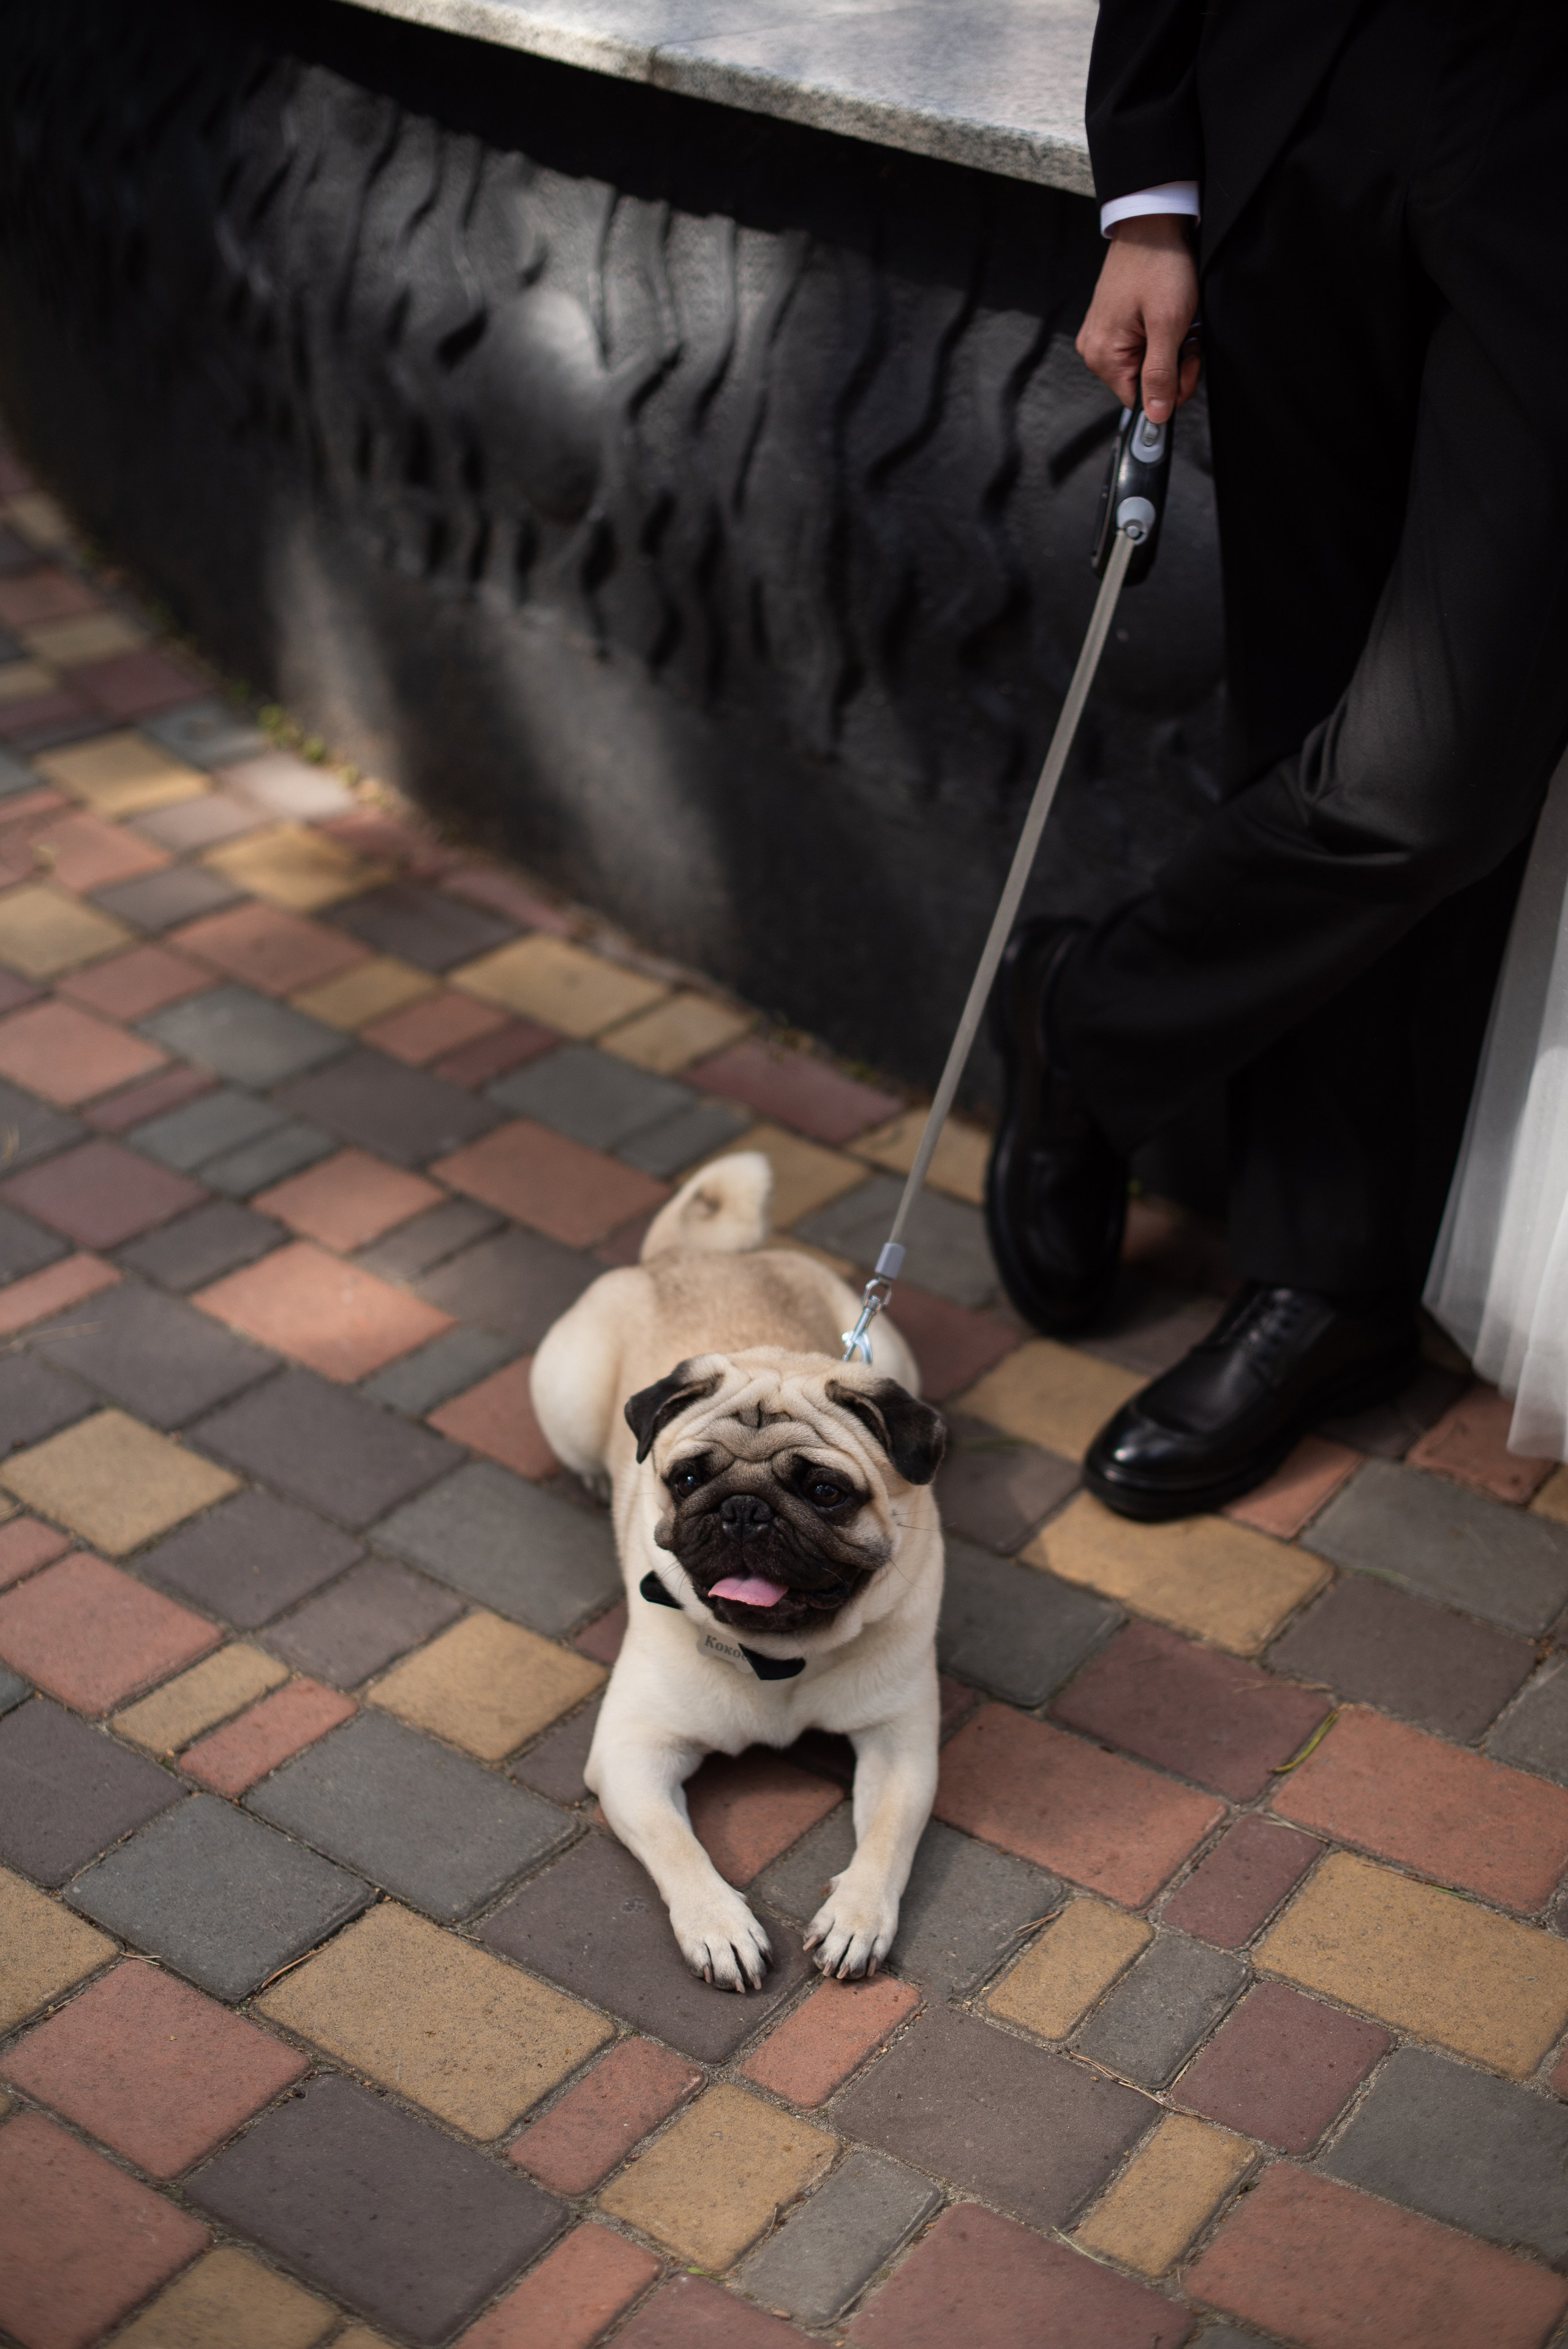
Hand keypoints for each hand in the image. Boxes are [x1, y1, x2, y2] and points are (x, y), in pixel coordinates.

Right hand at [1076, 215, 1200, 422]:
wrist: (1152, 223)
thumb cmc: (1160, 266)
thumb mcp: (1168, 324)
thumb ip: (1161, 375)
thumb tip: (1156, 416)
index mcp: (1104, 357)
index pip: (1140, 402)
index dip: (1171, 389)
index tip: (1189, 360)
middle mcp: (1096, 351)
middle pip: (1143, 385)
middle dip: (1173, 366)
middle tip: (1188, 335)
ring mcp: (1102, 336)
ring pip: (1145, 365)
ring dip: (1170, 350)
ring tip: (1180, 321)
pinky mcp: (1111, 323)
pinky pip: (1140, 346)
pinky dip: (1161, 337)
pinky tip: (1169, 316)